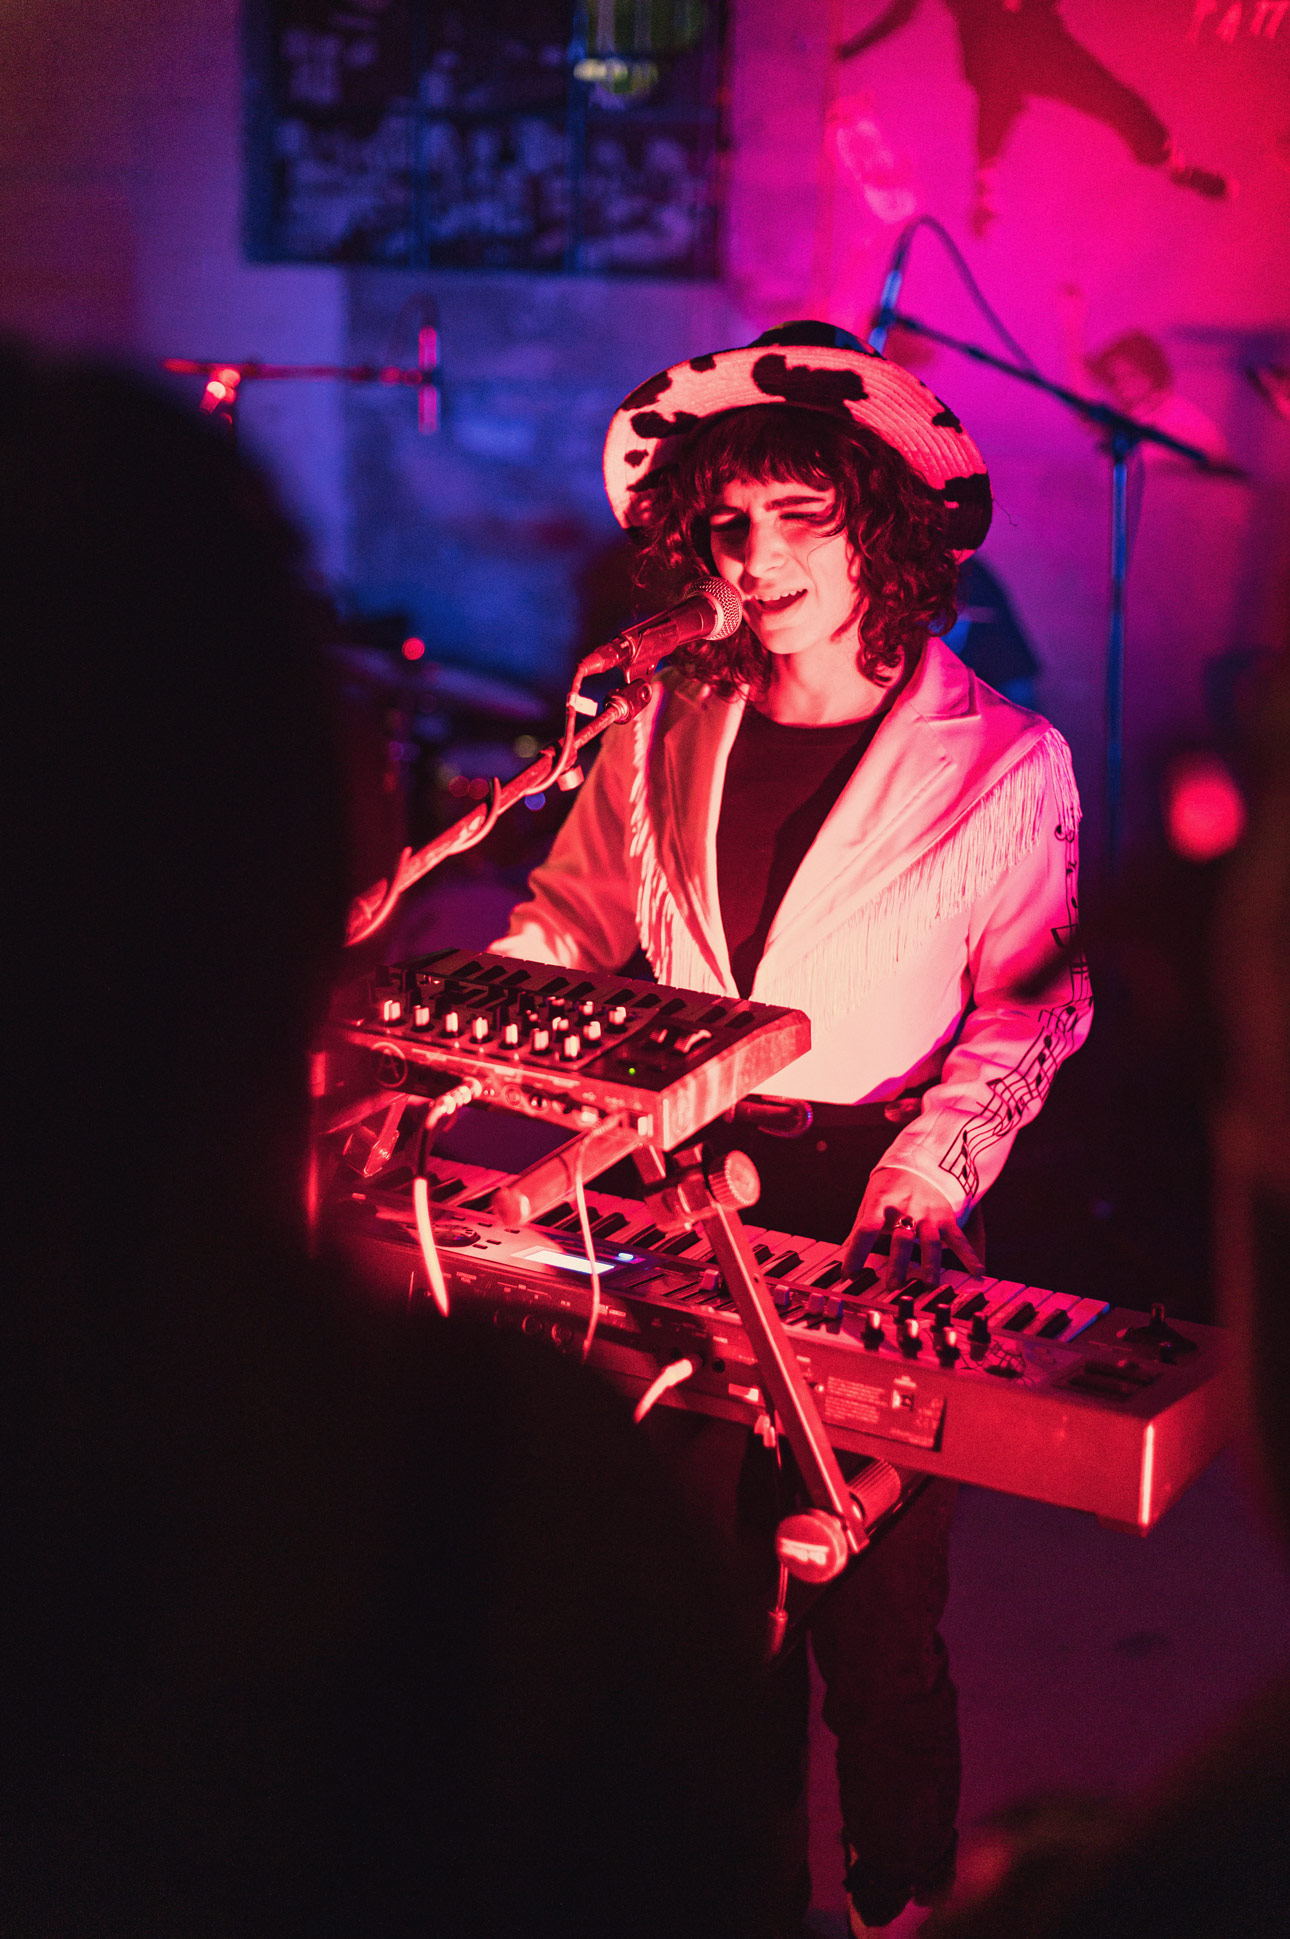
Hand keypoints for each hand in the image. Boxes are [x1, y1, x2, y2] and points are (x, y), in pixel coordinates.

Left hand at [842, 1165, 983, 1288]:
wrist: (918, 1160)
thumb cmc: (888, 1189)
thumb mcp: (870, 1202)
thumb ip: (859, 1230)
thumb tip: (842, 1257)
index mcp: (881, 1204)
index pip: (866, 1228)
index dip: (856, 1252)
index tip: (848, 1274)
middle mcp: (906, 1209)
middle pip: (901, 1237)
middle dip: (898, 1263)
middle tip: (893, 1286)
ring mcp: (928, 1214)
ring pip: (930, 1241)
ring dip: (930, 1264)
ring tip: (929, 1284)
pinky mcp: (946, 1217)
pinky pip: (958, 1238)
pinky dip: (969, 1255)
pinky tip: (977, 1272)